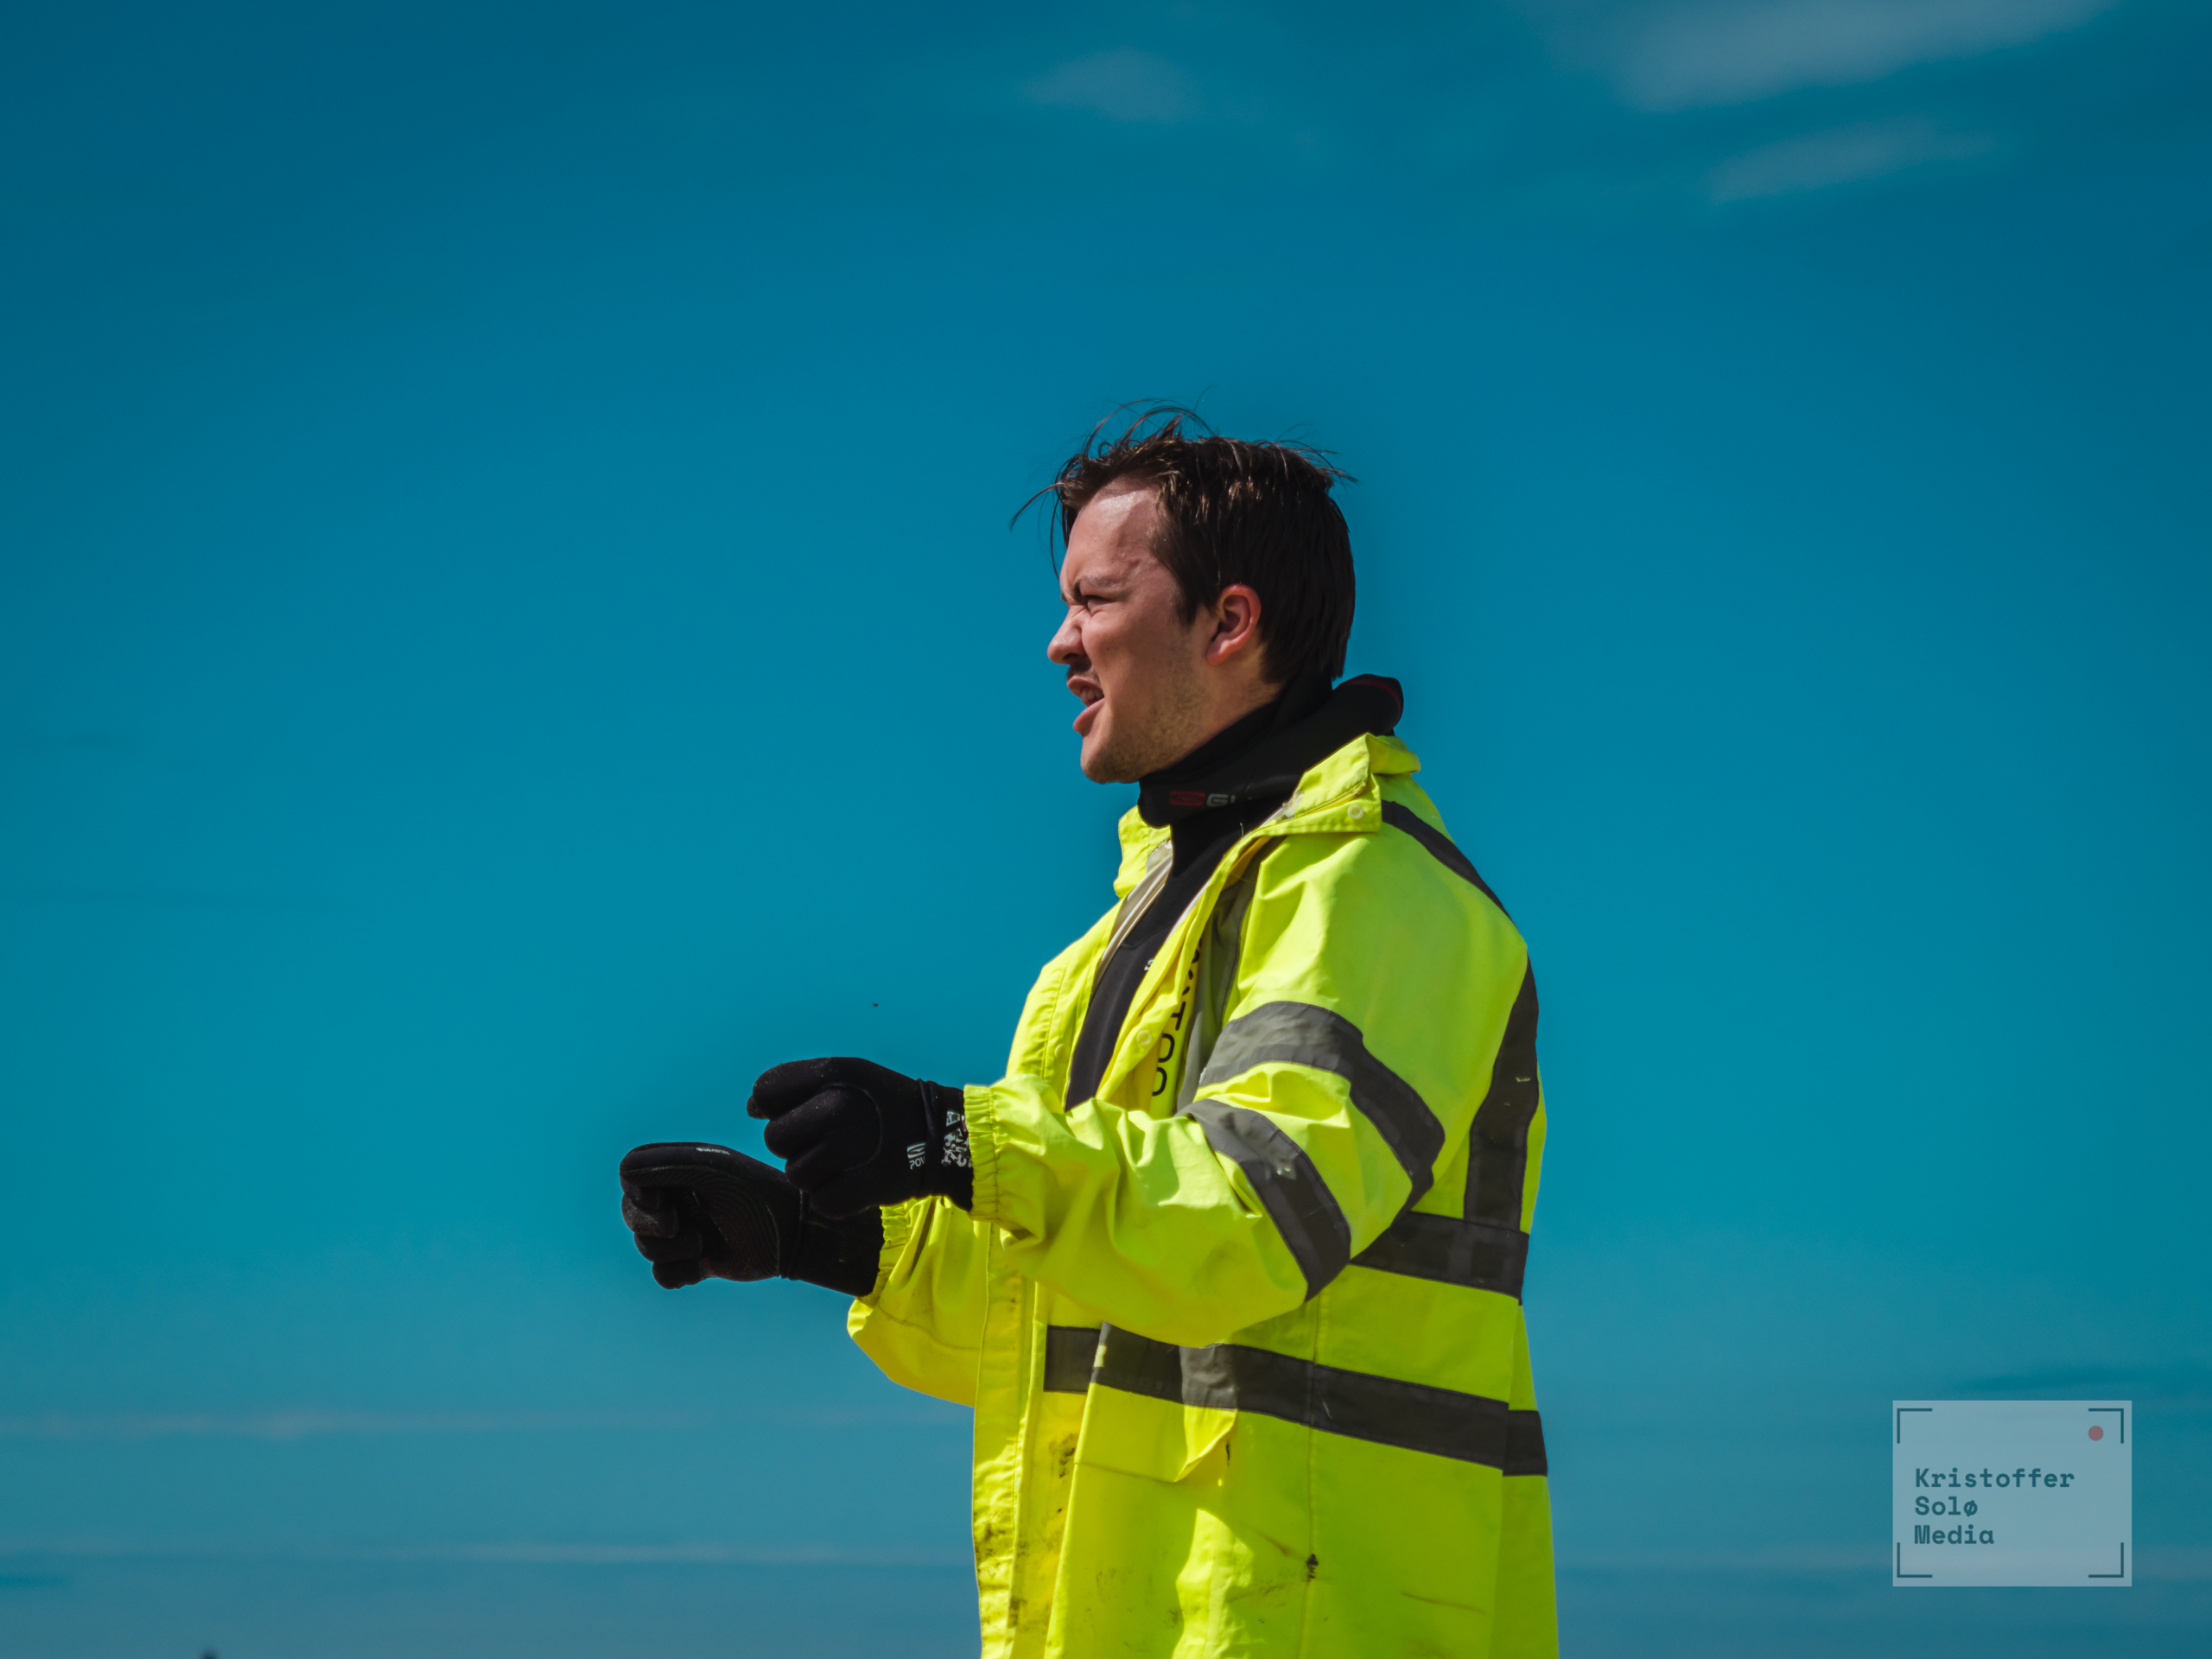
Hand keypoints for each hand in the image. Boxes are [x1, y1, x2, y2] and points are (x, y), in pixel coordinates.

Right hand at [618, 1141, 881, 1294]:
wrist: (791, 1233)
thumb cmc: (755, 1192)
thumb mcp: (712, 1170)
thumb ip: (666, 1164)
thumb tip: (625, 1173)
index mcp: (679, 1168)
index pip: (630, 1174)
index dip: (639, 1192)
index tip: (665, 1199)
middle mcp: (678, 1197)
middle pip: (630, 1213)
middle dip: (650, 1225)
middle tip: (678, 1225)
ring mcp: (684, 1231)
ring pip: (645, 1247)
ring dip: (673, 1249)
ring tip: (704, 1242)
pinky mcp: (694, 1262)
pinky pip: (662, 1275)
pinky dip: (679, 1273)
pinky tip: (704, 1265)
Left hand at [747, 1056, 971, 1217]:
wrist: (942, 1137)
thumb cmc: (884, 1106)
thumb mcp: (848, 1076)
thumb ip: (796, 1085)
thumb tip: (751, 1107)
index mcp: (833, 1074)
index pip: (766, 1091)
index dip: (774, 1107)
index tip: (801, 1114)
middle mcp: (838, 1107)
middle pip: (774, 1138)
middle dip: (796, 1144)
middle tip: (830, 1141)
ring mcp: (849, 1149)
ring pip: (795, 1175)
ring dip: (816, 1174)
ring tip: (848, 1161)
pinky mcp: (856, 1189)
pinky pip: (819, 1201)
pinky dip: (835, 1198)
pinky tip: (858, 1181)